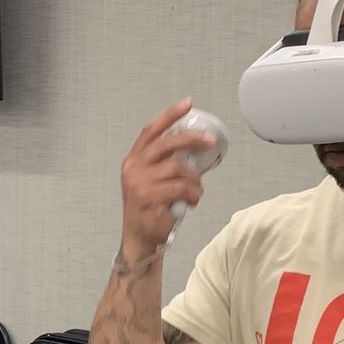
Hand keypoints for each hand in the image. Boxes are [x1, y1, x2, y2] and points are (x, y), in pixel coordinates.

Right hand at [120, 99, 215, 258]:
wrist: (139, 239)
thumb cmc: (149, 210)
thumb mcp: (151, 181)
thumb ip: (166, 164)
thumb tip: (196, 149)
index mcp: (133, 160)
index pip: (151, 131)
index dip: (169, 115)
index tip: (187, 104)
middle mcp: (134, 168)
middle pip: (168, 143)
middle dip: (192, 139)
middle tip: (210, 141)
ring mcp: (140, 183)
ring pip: (179, 168)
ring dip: (194, 181)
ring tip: (196, 192)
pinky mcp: (150, 199)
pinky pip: (182, 188)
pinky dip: (193, 194)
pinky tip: (192, 201)